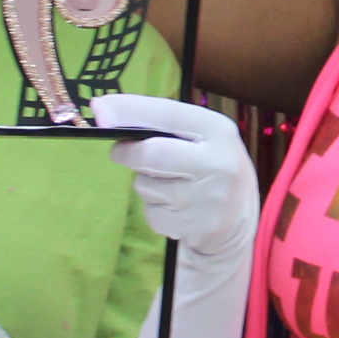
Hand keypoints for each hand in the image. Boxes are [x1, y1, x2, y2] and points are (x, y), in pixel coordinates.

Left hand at [91, 92, 256, 262]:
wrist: (239, 216)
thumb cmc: (209, 165)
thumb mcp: (201, 135)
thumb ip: (161, 123)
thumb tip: (103, 112)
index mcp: (219, 130)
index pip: (166, 113)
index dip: (129, 110)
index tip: (99, 109)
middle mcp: (218, 163)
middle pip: (150, 155)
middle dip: (127, 153)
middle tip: (121, 152)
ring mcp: (208, 199)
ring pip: (146, 187)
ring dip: (146, 184)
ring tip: (171, 184)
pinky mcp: (197, 227)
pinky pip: (152, 214)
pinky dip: (155, 209)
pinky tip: (176, 208)